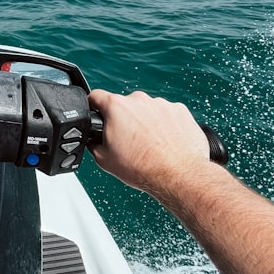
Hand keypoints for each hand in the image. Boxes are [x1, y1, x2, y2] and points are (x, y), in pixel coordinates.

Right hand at [87, 89, 214, 195]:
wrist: (179, 176)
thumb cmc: (144, 169)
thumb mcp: (104, 160)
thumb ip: (94, 143)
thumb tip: (94, 140)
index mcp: (117, 107)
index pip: (96, 96)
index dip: (93, 106)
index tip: (96, 113)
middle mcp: (139, 100)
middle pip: (124, 105)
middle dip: (124, 120)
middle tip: (127, 141)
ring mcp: (162, 104)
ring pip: (147, 110)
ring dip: (145, 123)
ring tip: (150, 145)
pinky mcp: (180, 111)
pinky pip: (167, 115)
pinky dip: (165, 126)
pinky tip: (165, 143)